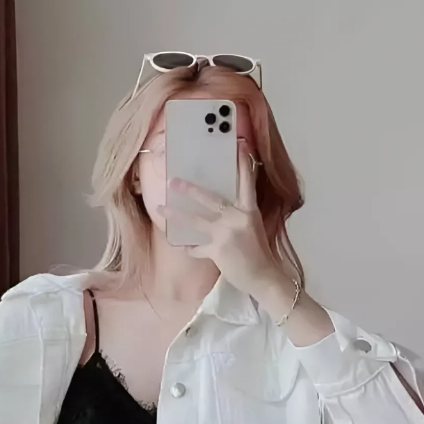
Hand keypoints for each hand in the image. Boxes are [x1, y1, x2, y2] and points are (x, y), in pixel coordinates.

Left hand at [157, 140, 289, 299]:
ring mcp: (226, 234)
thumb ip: (239, 214)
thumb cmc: (258, 253)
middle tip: (173, 180)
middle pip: (210, 199)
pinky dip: (188, 247)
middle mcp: (237, 218)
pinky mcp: (218, 251)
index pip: (247, 182)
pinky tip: (180, 245)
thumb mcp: (253, 226)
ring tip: (160, 208)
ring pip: (196, 221)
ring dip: (176, 215)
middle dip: (190, 190)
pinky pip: (196, 247)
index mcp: (249, 210)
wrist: (263, 277)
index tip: (239, 146)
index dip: (243, 164)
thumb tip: (221, 205)